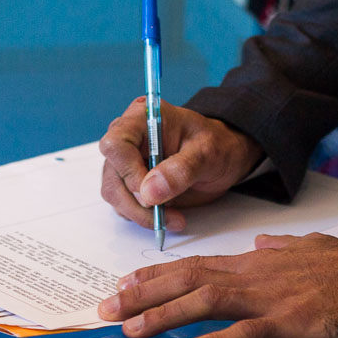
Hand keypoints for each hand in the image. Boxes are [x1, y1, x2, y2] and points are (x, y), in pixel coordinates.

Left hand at [97, 232, 337, 337]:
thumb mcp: (311, 247)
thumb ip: (281, 246)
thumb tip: (259, 241)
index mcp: (257, 260)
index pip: (196, 264)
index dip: (156, 275)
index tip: (124, 283)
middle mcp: (254, 273)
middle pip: (187, 281)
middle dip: (142, 295)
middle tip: (105, 308)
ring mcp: (269, 297)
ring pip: (204, 303)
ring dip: (163, 315)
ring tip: (130, 328)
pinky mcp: (289, 321)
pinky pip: (244, 333)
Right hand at [99, 98, 262, 231]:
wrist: (225, 157)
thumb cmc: (217, 145)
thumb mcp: (207, 153)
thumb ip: (180, 170)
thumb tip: (149, 193)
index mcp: (143, 119)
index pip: (116, 144)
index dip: (128, 172)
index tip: (150, 192)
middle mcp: (129, 139)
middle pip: (112, 174)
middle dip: (135, 202)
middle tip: (163, 215)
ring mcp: (128, 162)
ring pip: (115, 194)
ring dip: (140, 214)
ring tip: (172, 218)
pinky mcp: (132, 183)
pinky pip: (125, 204)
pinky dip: (143, 216)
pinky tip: (167, 216)